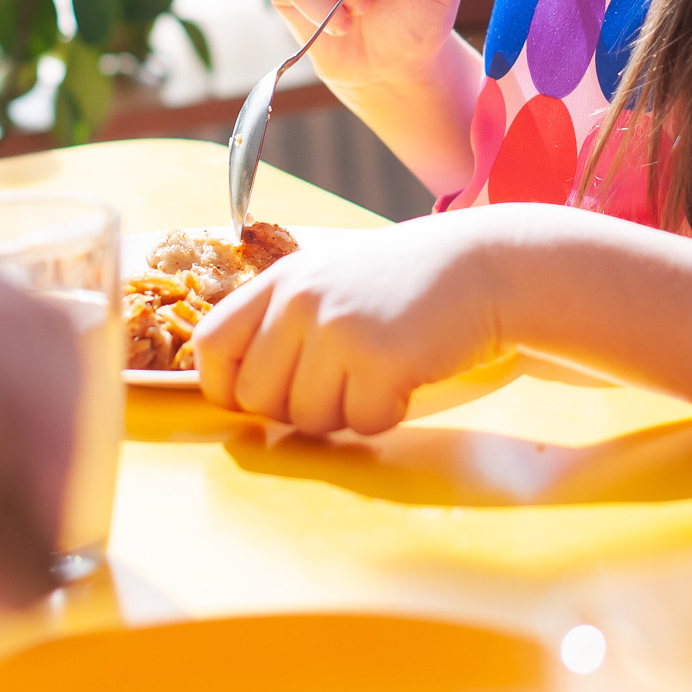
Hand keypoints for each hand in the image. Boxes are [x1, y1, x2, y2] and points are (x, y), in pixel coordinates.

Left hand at [193, 213, 505, 434]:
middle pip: (256, 397)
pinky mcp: (380, 358)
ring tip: (377, 371)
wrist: (480, 267)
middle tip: (340, 383)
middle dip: (294, 408)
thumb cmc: (402, 282)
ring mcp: (338, 327)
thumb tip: (236, 391)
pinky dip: (385, 413)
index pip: (211, 345)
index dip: (225, 385)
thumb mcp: (329, 279)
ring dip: (344, 412)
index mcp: (281, 279)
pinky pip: (360, 424)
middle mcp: (300, 299)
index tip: (260, 396)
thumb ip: (282, 321)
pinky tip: (406, 376)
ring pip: (306, 419)